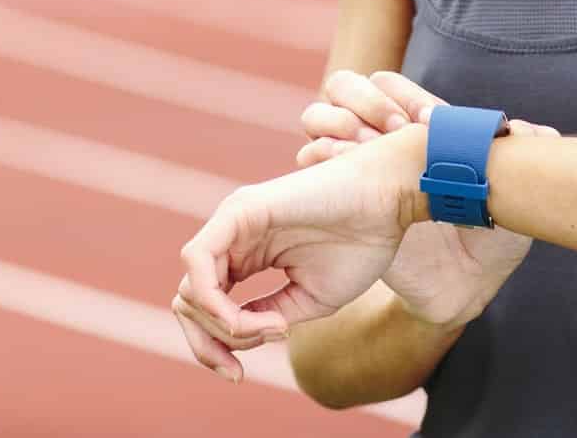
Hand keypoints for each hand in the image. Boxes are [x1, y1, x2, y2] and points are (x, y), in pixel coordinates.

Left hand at [173, 121, 426, 383]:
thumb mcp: (308, 300)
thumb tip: (235, 335)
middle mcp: (233, 239)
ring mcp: (232, 223)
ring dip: (218, 327)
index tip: (238, 375)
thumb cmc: (359, 246)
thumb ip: (267, 316)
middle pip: (188, 302)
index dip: (212, 347)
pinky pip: (198, 262)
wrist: (388, 201)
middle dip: (205, 346)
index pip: (205, 307)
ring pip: (190, 288)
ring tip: (269, 330)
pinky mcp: (238, 211)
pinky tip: (249, 320)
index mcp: (248, 256)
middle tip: (237, 370)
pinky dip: (214, 303)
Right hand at [297, 70, 557, 330]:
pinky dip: (319, 156)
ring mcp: (356, 166)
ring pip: (320, 117)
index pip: (394, 86)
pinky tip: (338, 166)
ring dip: (336, 122)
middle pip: (348, 88)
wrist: (469, 287)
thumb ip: (529, 158)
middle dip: (364, 100)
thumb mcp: (517, 195)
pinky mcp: (339, 198)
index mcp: (423, 128)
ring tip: (359, 143)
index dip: (404, 93)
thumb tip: (536, 133)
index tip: (426, 119)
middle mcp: (383, 139)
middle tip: (391, 129)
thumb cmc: (496, 232)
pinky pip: (310, 161)